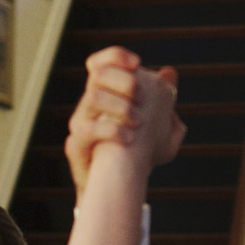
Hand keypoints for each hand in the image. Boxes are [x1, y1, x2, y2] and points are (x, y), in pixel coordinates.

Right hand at [65, 47, 184, 192]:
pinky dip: (112, 130)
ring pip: (92, 98)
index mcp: (107, 96)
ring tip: (139, 123)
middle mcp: (89, 106)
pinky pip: (88, 129)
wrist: (115, 188)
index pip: (101, 63)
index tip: (137, 63)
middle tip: (143, 98)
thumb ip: (164, 101)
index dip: (115, 56)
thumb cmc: (136, 156)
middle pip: (97, 74)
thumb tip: (169, 73)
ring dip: (120, 106)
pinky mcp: (75, 145)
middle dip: (124, 80)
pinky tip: (129, 138)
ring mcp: (80, 124)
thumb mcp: (158, 127)